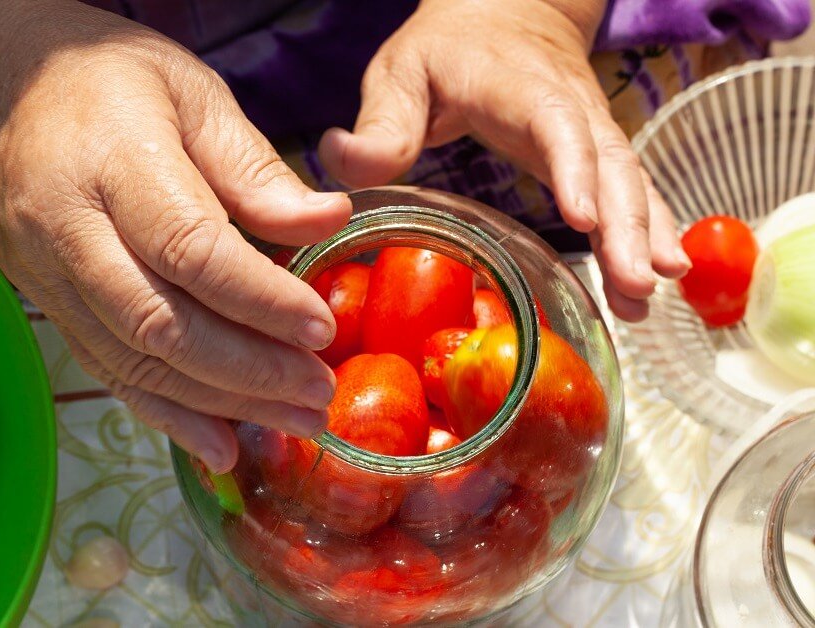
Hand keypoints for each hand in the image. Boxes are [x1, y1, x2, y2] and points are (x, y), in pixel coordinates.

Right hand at [0, 0, 352, 471]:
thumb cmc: (95, 75)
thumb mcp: (186, 89)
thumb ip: (252, 166)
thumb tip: (326, 222)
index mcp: (110, 159)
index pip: (189, 248)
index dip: (259, 297)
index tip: (319, 327)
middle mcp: (67, 229)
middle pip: (160, 323)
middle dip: (249, 371)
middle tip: (320, 392)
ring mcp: (47, 276)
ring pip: (135, 361)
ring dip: (221, 404)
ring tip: (295, 423)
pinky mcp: (46, 305)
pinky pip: (107, 371)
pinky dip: (167, 414)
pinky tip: (220, 444)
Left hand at [319, 0, 690, 320]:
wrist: (503, 11)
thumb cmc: (446, 49)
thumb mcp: (401, 73)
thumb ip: (380, 122)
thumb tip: (341, 158)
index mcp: (521, 89)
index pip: (557, 127)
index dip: (573, 171)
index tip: (583, 220)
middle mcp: (571, 110)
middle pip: (609, 165)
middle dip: (626, 226)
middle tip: (634, 285)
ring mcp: (592, 132)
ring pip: (630, 182)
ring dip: (645, 238)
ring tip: (648, 296)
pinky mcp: (597, 154)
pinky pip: (632, 191)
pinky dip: (649, 232)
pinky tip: (659, 279)